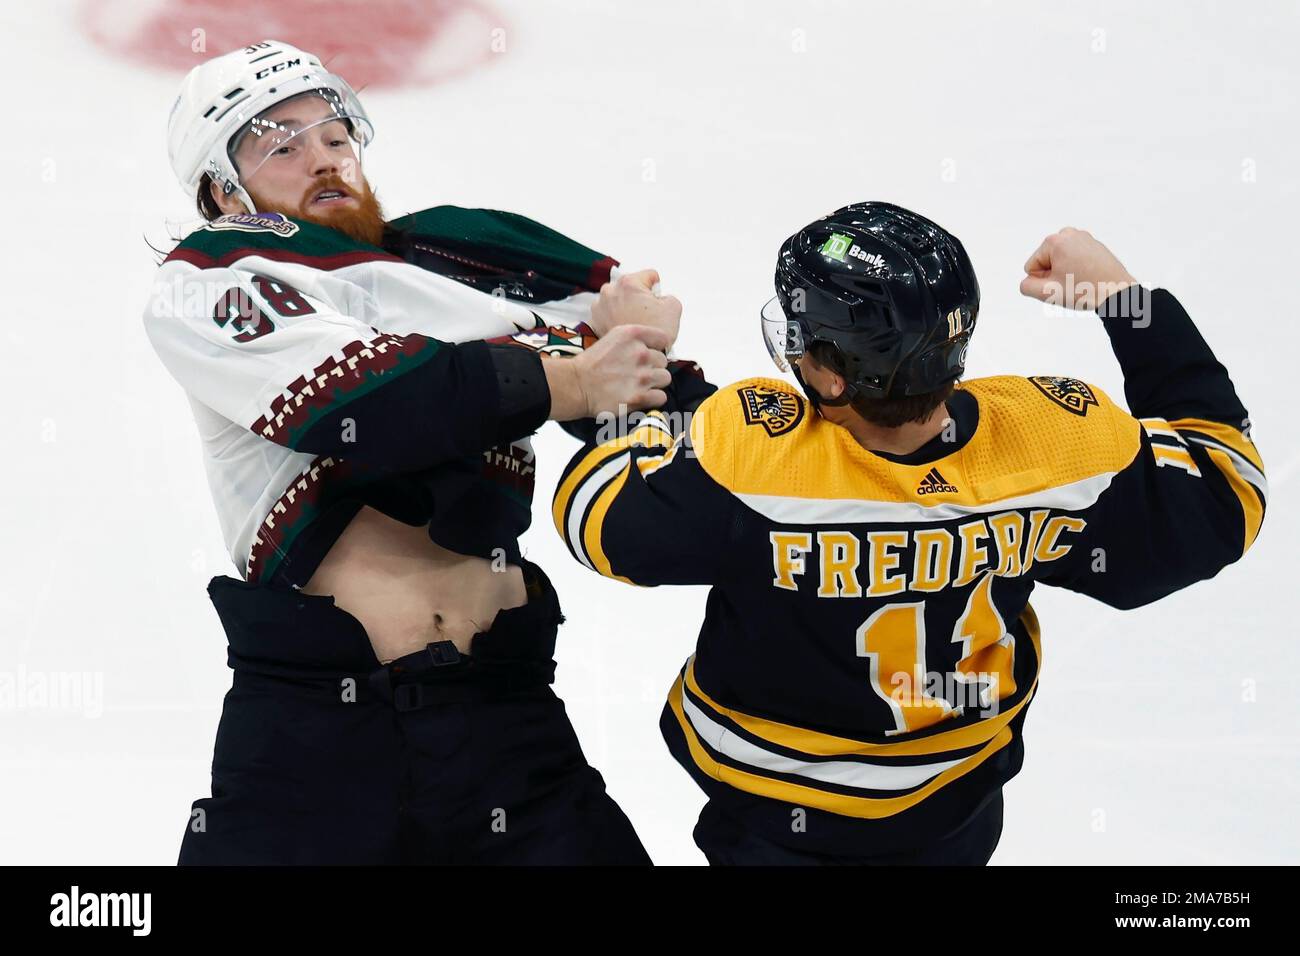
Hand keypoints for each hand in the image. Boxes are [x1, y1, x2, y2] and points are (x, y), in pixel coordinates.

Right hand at [544, 324, 672, 419]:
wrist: (576, 385)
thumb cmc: (591, 364)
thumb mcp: (613, 337)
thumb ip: (636, 339)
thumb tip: (655, 348)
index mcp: (633, 334)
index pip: (663, 338)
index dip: (657, 347)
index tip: (648, 353)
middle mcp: (640, 353)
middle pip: (663, 361)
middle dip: (653, 367)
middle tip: (636, 372)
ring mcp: (641, 376)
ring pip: (665, 378)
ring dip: (654, 383)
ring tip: (638, 385)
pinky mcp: (639, 397)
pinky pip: (661, 397)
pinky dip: (653, 399)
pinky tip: (640, 396)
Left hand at [588, 269, 681, 344]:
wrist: (634, 358)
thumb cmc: (652, 335)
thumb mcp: (673, 308)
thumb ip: (668, 295)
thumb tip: (660, 298)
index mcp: (628, 282)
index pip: (649, 276)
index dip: (658, 290)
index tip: (657, 303)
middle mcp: (610, 290)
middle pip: (631, 288)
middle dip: (639, 298)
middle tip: (646, 316)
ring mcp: (599, 305)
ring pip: (619, 300)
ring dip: (626, 308)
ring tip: (635, 324)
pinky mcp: (594, 320)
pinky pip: (609, 313)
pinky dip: (616, 318)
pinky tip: (625, 329)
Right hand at [1019, 227, 1137, 309]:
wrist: (1116, 293)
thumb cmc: (1084, 291)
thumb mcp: (1046, 293)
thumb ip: (1026, 286)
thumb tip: (1029, 280)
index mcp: (1055, 241)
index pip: (1031, 266)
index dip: (1042, 280)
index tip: (1060, 284)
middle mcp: (1069, 233)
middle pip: (1046, 260)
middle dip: (1054, 274)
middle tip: (1071, 284)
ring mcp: (1084, 237)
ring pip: (1060, 260)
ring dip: (1065, 271)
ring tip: (1080, 280)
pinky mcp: (1094, 245)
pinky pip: (1075, 259)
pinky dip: (1077, 268)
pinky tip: (1089, 277)